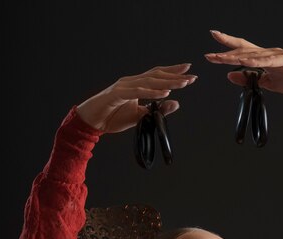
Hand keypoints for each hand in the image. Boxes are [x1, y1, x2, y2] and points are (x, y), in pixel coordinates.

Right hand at [76, 64, 197, 132]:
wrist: (91, 122)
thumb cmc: (111, 117)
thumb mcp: (138, 116)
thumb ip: (156, 110)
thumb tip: (176, 103)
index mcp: (135, 85)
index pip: (157, 76)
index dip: (172, 73)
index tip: (188, 72)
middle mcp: (130, 81)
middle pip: (156, 76)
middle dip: (175, 75)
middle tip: (191, 75)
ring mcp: (123, 86)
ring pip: (149, 82)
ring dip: (167, 82)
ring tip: (183, 84)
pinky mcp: (117, 94)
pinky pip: (137, 92)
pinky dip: (152, 92)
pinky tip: (164, 93)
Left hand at [204, 31, 282, 95]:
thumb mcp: (268, 83)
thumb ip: (251, 79)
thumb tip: (230, 76)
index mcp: (264, 58)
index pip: (242, 49)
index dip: (227, 44)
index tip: (213, 39)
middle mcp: (269, 53)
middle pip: (244, 50)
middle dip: (226, 50)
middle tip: (210, 51)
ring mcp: (278, 55)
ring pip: (254, 55)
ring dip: (237, 57)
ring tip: (223, 58)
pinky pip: (270, 61)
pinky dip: (258, 61)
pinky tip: (247, 61)